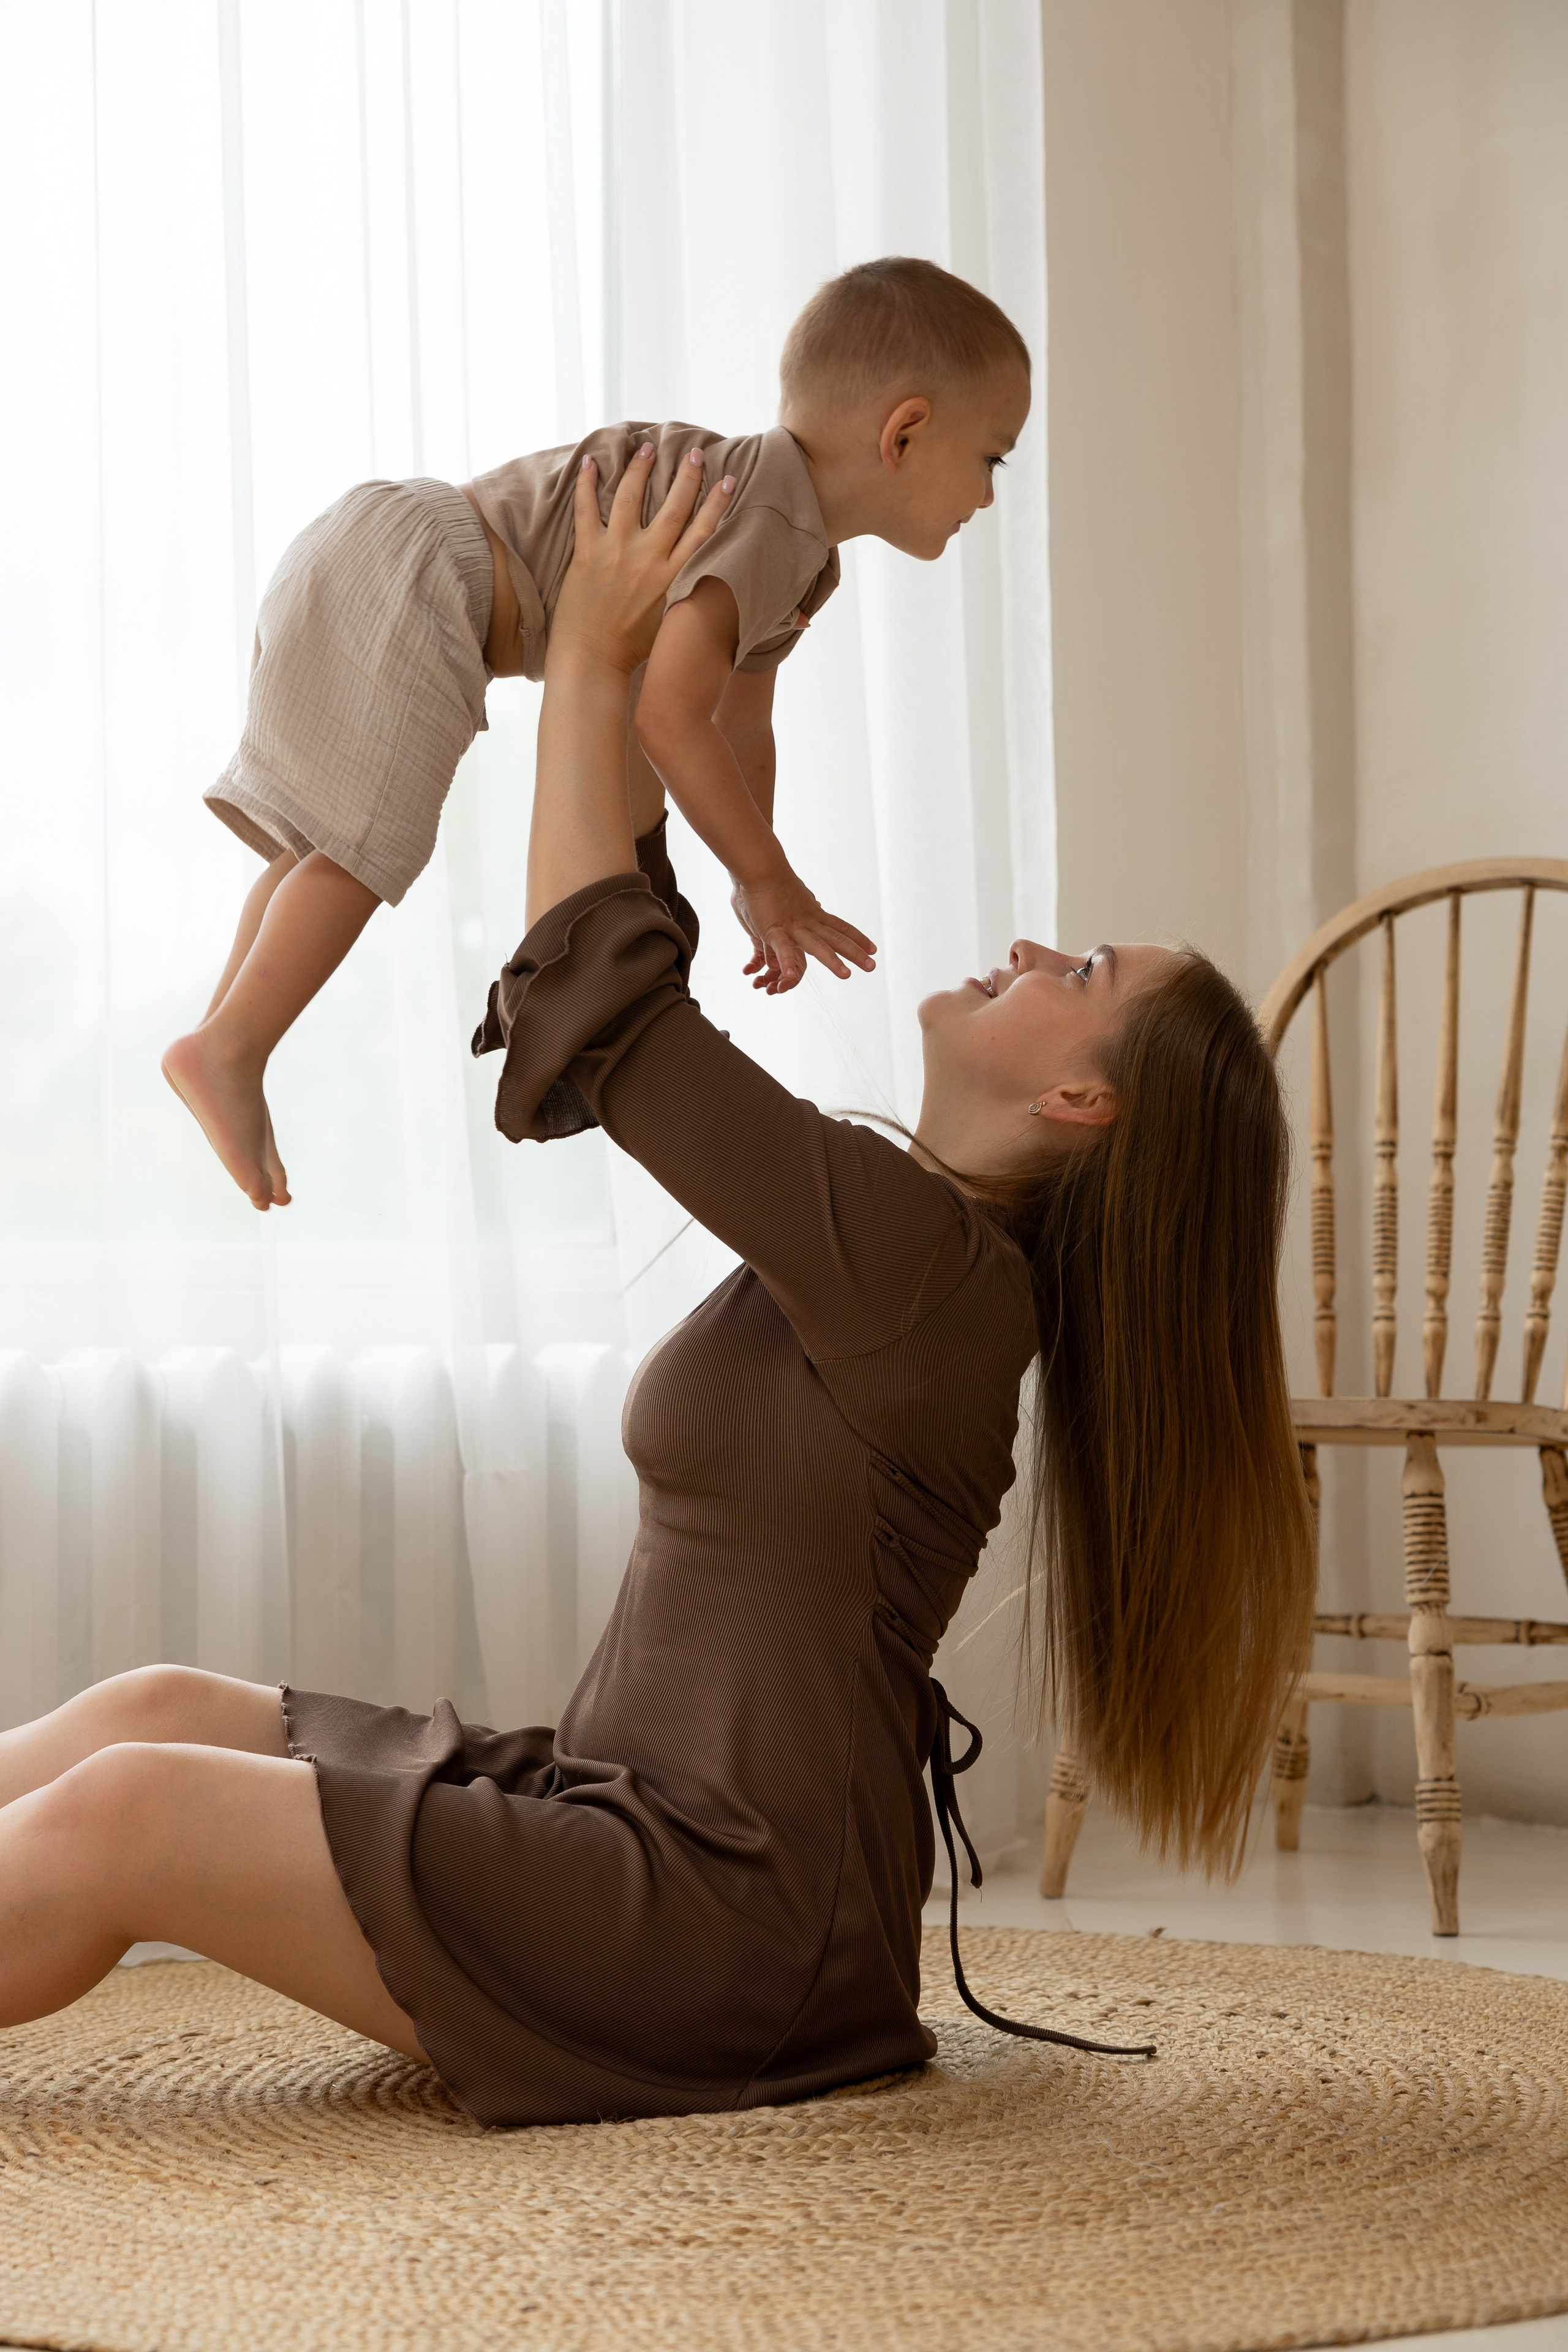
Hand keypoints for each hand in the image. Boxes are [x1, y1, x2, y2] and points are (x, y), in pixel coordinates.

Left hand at [550, 443, 733, 676]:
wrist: (592, 661)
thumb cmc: (633, 650)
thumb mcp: (672, 622)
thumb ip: (688, 595)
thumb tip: (711, 583)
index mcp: (673, 577)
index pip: (702, 532)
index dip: (717, 503)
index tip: (728, 479)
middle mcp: (649, 560)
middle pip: (673, 508)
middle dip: (686, 477)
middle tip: (694, 453)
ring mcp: (616, 553)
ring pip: (631, 499)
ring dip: (640, 469)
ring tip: (647, 447)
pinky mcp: (587, 554)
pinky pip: (585, 510)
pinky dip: (586, 484)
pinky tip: (589, 462)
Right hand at [731, 868, 877, 992]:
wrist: (761, 866)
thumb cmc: (773, 880)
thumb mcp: (796, 896)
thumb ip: (806, 904)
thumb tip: (816, 904)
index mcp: (814, 913)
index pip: (841, 927)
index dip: (858, 939)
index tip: (873, 949)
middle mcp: (808, 920)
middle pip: (836, 939)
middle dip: (855, 953)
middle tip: (872, 966)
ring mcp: (792, 925)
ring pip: (817, 945)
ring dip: (832, 961)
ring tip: (847, 976)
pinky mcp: (773, 929)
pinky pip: (782, 948)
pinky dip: (787, 961)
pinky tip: (790, 976)